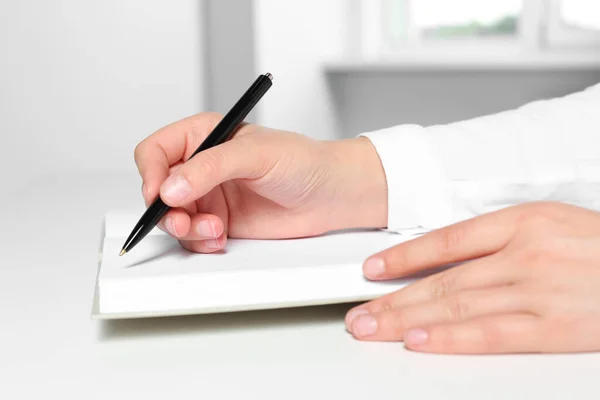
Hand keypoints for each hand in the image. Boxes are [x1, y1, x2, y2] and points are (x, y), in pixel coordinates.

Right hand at [134, 112, 386, 251]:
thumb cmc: (303, 161)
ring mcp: (210, 196)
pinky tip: (221, 238)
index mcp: (204, 136)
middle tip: (185, 221)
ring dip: (186, 229)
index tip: (160, 194)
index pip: (156, 151)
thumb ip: (211, 166)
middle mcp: (201, 167)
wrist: (330, 195)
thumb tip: (171, 187)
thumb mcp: (256, 153)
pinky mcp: (220, 222)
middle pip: (157, 190)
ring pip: (172, 218)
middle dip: (167, 210)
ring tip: (214, 230)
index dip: (150, 174)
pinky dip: (200, 242)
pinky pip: (193, 237)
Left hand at [345, 201, 599, 353]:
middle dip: (394, 298)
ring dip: (408, 320)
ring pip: (457, 305)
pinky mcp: (555, 327)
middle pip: (443, 278)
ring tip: (373, 329)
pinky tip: (420, 342)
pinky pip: (493, 333)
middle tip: (359, 313)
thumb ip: (502, 239)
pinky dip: (452, 338)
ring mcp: (539, 289)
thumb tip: (448, 259)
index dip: (404, 257)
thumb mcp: (553, 223)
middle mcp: (525, 253)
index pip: (447, 240)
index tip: (372, 270)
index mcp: (523, 221)